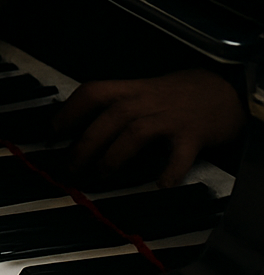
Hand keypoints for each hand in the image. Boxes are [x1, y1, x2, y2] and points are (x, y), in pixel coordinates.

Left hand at [53, 69, 245, 188]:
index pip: (92, 93)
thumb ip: (114, 104)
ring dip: (115, 155)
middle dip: (86, 143)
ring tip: (102, 175)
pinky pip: (180, 154)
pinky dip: (169, 170)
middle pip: (109, 117)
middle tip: (70, 167)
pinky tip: (160, 185)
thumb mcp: (141, 90)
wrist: (222, 90)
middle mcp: (146, 100)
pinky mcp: (193, 136)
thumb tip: (76, 127)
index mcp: (130, 88)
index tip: (52, 133)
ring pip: (136, 133)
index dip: (69, 111)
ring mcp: (170, 117)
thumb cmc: (174, 94)